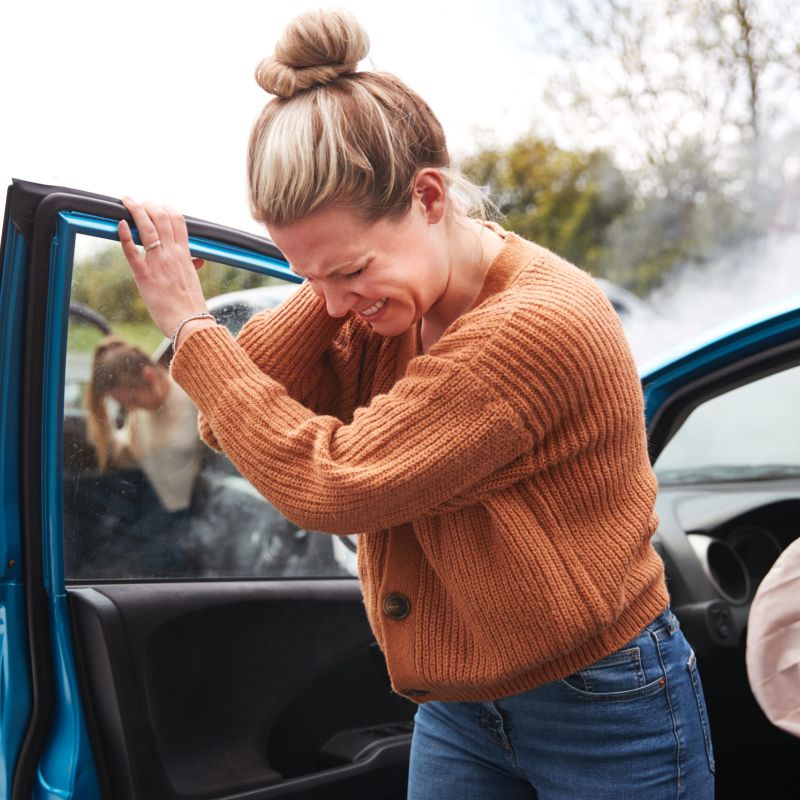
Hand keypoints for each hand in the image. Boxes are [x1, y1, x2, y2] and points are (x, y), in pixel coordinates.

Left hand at [118, 197, 208, 338]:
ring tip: (126, 201)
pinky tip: (120, 224)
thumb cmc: (191, 306)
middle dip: (148, 205)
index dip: (166, 208)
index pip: (178, 221)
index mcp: (185, 255)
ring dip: (135, 210)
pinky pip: (133, 251)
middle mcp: (173, 255)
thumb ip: (192, 266)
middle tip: (136, 201)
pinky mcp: (144, 276)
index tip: (156, 205)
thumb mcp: (194, 281)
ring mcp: (158, 264)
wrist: (190, 324)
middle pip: (161, 218)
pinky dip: (126, 236)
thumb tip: (196, 260)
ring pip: (147, 228)